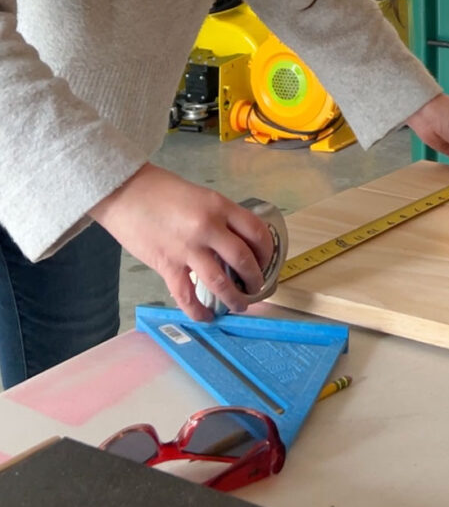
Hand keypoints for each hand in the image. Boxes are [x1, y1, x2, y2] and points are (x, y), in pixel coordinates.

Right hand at [89, 163, 273, 320]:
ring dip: (234, 298)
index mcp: (219, 206)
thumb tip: (234, 242)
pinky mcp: (167, 265)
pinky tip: (207, 317)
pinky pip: (188, 296)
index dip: (267, 250)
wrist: (124, 191)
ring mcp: (187, 248)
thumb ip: (218, 217)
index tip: (266, 260)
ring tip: (240, 305)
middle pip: (243, 259)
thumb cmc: (161, 189)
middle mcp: (208, 227)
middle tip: (256, 287)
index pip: (256, 231)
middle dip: (255, 278)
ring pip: (221, 282)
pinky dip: (199, 311)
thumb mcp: (201, 196)